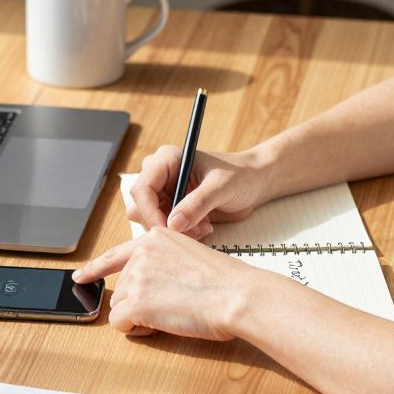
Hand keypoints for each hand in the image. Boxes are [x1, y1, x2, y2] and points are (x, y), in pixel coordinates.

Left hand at [73, 227, 272, 339]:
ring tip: (171, 315)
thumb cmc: (226, 283)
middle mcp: (142, 253)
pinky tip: (160, 326)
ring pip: (120, 306)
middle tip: (169, 308)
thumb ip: (165, 264)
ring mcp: (137, 276)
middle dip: (138, 303)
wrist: (237, 295)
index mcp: (157, 238)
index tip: (82, 275)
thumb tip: (150, 286)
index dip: (96, 268)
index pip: (117, 253)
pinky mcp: (136, 301)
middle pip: (122, 287)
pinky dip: (137, 330)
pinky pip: (120, 323)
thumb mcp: (191, 257)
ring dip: (139, 317)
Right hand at [128, 145, 270, 239]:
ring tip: (203, 227)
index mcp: (166, 160)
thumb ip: (198, 204)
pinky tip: (203, 227)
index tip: (168, 230)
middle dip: (165, 224)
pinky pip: (164, 227)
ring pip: (150, 220)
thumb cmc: (240, 176)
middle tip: (194, 229)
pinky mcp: (171, 208)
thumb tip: (174, 224)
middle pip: (140, 207)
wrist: (253, 184)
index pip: (142, 189)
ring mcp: (164, 193)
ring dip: (175, 230)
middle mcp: (160, 175)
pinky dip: (182, 233)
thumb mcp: (221, 187)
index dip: (150, 212)